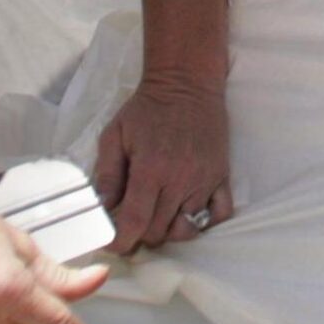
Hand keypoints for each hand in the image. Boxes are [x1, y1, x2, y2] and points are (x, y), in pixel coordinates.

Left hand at [93, 79, 233, 254]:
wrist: (187, 82)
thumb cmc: (146, 108)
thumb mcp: (115, 134)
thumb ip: (107, 174)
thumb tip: (101, 210)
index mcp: (151, 169)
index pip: (135, 222)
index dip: (120, 241)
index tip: (113, 241)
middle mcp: (180, 179)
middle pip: (159, 231)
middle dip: (140, 234)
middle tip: (131, 222)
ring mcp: (205, 179)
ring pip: (187, 228)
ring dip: (169, 230)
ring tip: (158, 216)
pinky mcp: (222, 175)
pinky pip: (220, 214)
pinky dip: (204, 222)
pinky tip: (187, 212)